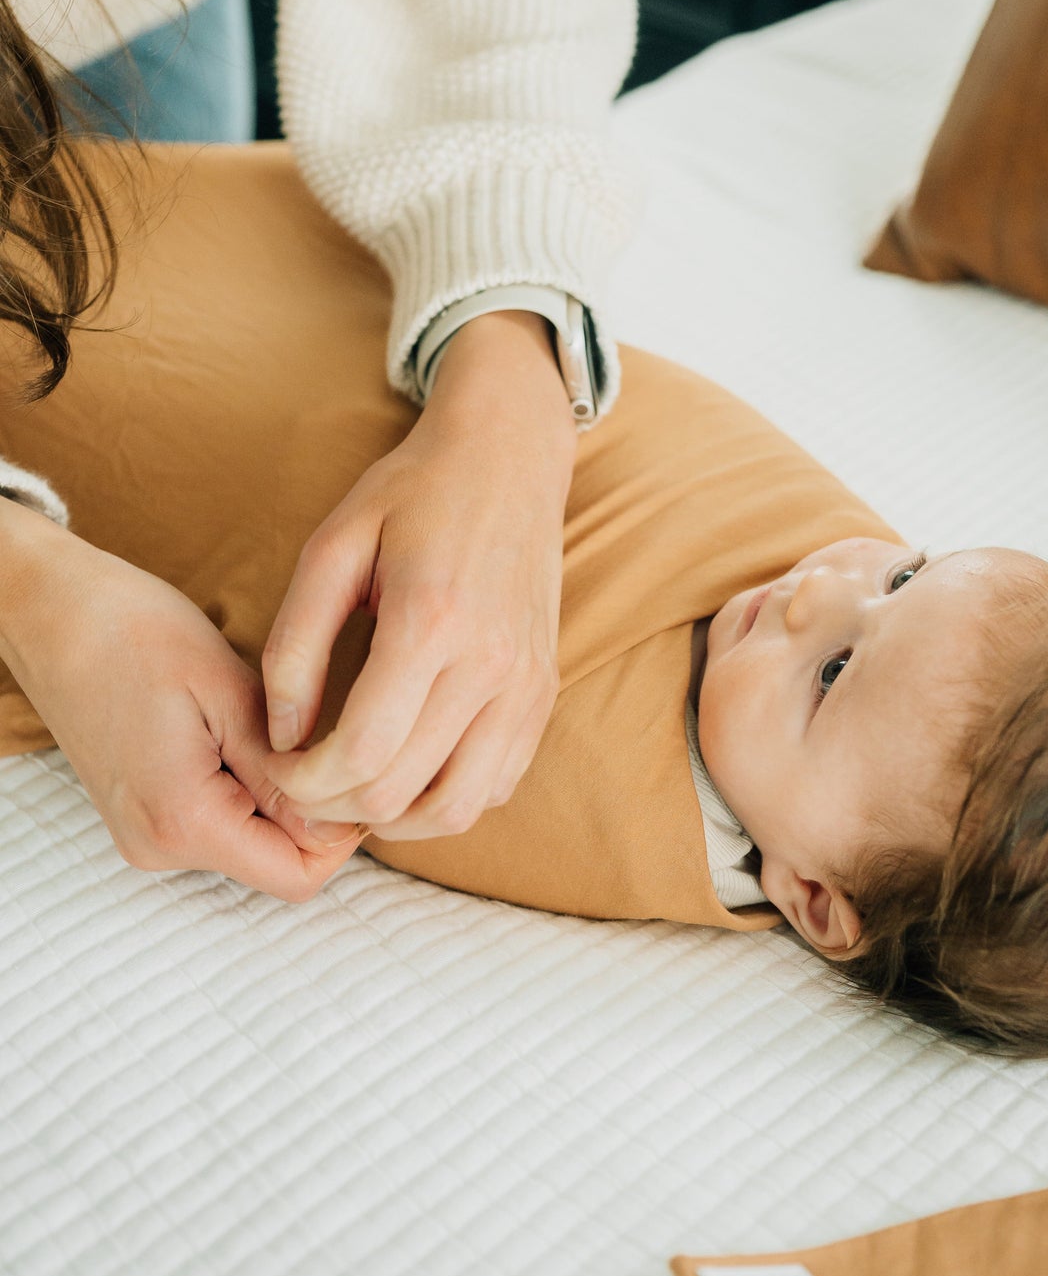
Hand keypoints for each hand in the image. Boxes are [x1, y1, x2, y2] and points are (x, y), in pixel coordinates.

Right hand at [0, 501, 363, 899]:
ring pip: (252, 843)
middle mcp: (159, 846)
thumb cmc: (134, 631)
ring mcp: (145, 836)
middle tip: (314, 730)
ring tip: (265, 721)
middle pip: (277, 864)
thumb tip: (338, 822)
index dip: (341, 827)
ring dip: (278, 793)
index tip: (351, 761)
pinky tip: (238, 731)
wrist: (51, 611)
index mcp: (182, 821)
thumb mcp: (229, 691)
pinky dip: (247, 788)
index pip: (299, 877)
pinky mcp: (143, 816)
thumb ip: (283, 770)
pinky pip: (220, 824)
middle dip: (312, 808)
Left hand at [263, 310, 576, 838]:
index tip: (276, 767)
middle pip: (399, 790)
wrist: (509, 457)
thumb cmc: (413, 493)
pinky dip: (445, 799)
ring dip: (391, 817)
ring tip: (351, 788)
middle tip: (301, 783)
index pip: (361, 752)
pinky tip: (408, 770)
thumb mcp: (333, 546)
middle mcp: (490, 663)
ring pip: (455, 808)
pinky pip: (496, 785)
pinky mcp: (544, 693)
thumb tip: (281, 732)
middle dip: (333, 805)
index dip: (303, 783)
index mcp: (431, 621)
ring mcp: (526, 684)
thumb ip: (296, 642)